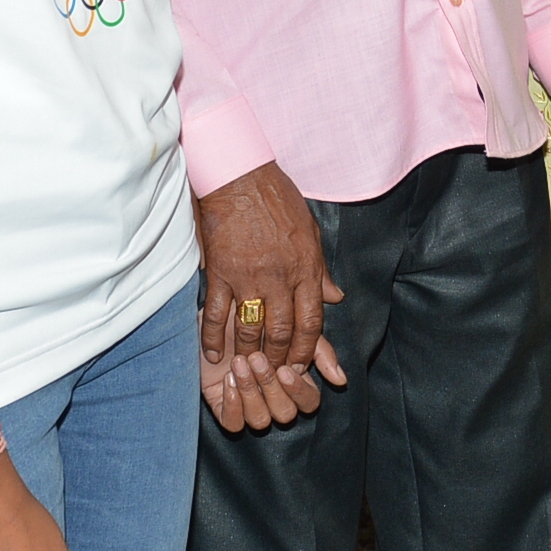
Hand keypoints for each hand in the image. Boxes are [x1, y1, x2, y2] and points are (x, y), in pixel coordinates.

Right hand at [195, 165, 344, 434]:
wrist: (240, 177)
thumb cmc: (278, 200)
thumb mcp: (310, 232)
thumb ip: (321, 270)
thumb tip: (336, 297)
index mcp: (305, 268)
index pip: (312, 321)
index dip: (309, 350)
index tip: (303, 365)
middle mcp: (280, 278)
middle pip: (283, 332)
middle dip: (281, 358)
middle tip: (276, 373)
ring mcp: (249, 278)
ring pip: (251, 329)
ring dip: (250, 353)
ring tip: (248, 368)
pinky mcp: (221, 273)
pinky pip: (218, 314)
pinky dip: (214, 338)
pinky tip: (214, 354)